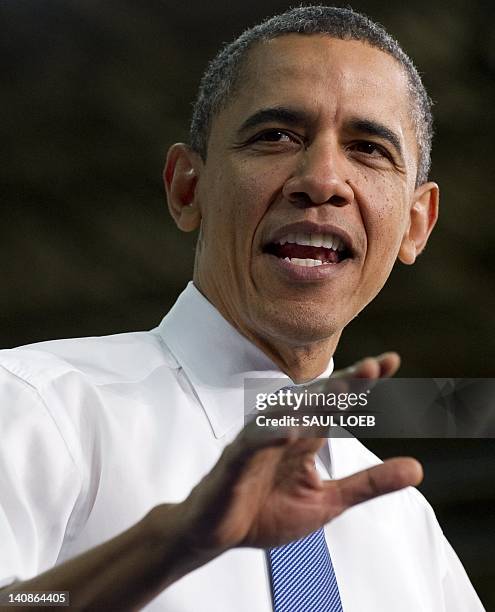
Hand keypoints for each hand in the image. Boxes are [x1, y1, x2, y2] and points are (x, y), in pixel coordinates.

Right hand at [180, 351, 420, 554]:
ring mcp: (259, 442)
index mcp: (307, 436)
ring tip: (342, 389)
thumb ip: (368, 483)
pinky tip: (293, 431)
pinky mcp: (236, 460)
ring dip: (313, 400)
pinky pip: (254, 442)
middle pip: (316, 399)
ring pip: (286, 412)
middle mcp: (284, 430)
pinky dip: (272, 435)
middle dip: (344, 383)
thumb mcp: (328, 502)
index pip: (338, 403)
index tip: (391, 362)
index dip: (362, 383)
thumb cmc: (267, 511)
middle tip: (374, 367)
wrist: (217, 533)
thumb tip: (418, 468)